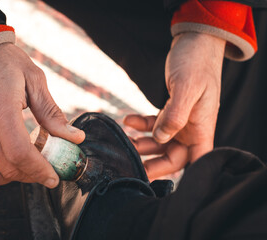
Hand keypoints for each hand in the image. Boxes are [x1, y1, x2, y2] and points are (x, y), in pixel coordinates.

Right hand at [0, 43, 84, 189]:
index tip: (53, 177)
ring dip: (7, 178)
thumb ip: (52, 113)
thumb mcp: (34, 79)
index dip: (40, 171)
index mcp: (1, 107)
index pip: (20, 153)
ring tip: (18, 163)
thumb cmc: (2, 64)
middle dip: (30, 175)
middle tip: (41, 167)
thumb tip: (75, 138)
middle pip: (6, 169)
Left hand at [124, 32, 224, 178]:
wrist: (195, 43)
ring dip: (140, 143)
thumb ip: (175, 115)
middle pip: (172, 157)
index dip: (177, 174)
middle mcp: (192, 128)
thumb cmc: (196, 63)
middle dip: (150, 163)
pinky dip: (140, 124)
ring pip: (159, 142)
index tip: (152, 180)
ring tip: (122, 140)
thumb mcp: (187, 87)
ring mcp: (181, 120)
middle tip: (127, 165)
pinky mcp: (171, 111)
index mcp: (202, 128)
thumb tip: (161, 138)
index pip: (194, 161)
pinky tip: (127, 120)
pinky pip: (154, 124)